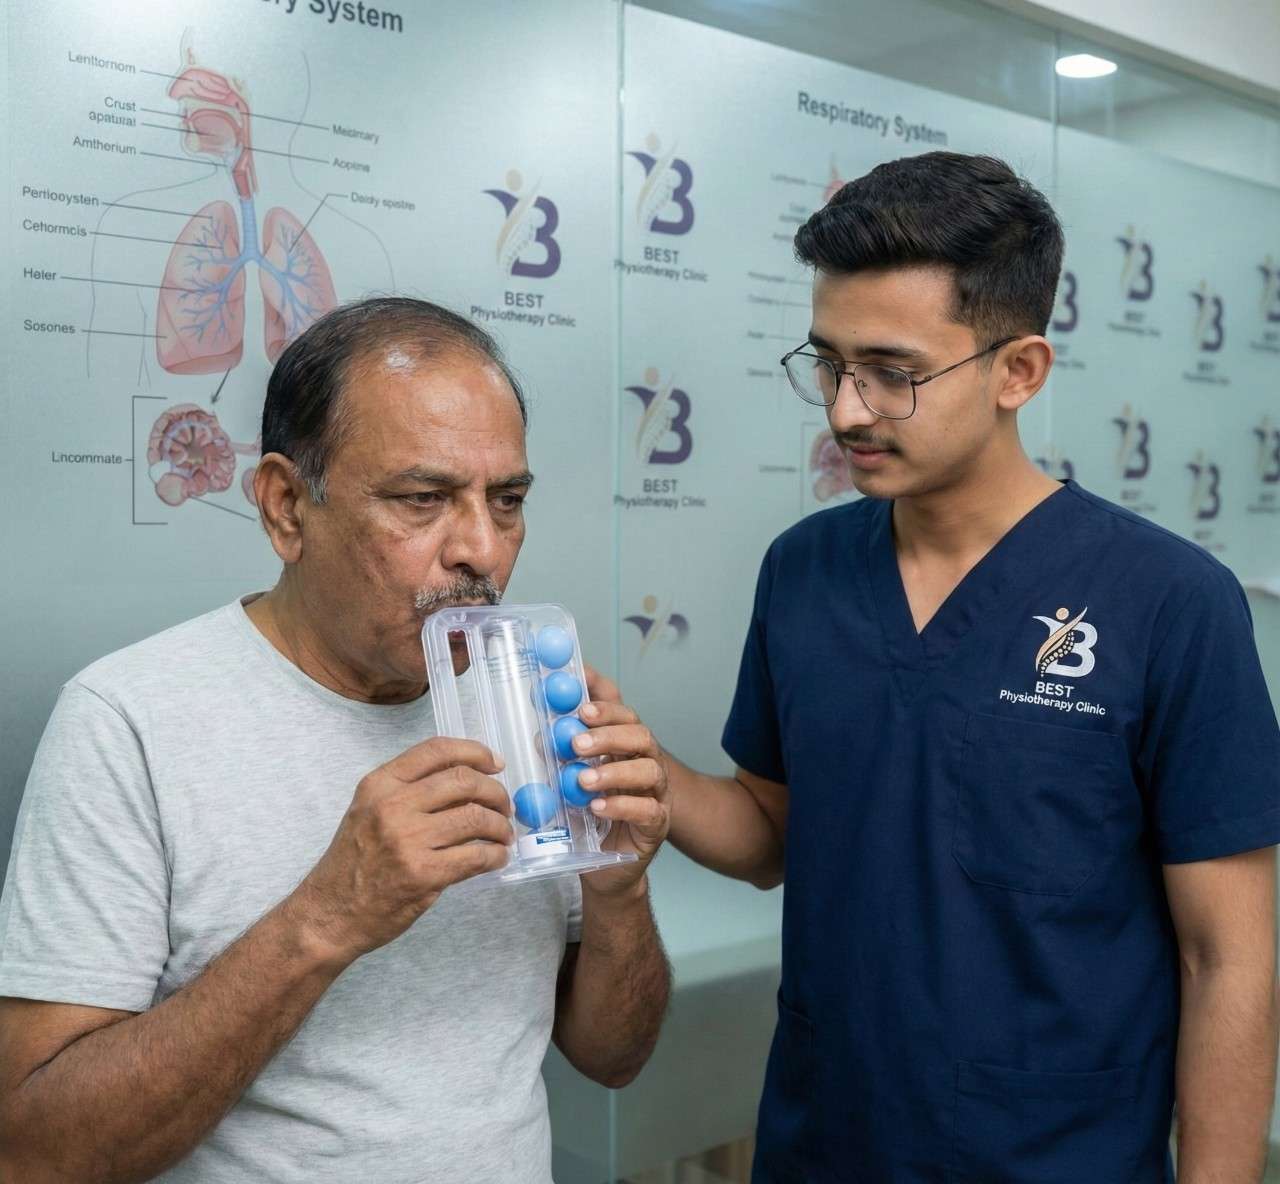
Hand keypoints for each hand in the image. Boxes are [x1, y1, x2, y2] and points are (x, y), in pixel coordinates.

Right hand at [293, 738, 511, 961]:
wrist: (331, 914)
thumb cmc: (354, 862)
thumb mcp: (370, 811)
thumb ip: (410, 791)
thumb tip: (469, 782)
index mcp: (380, 784)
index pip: (437, 751)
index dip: (475, 752)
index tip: (496, 763)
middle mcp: (393, 806)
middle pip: (464, 781)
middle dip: (496, 792)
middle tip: (505, 806)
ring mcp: (408, 841)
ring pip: (476, 818)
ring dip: (500, 826)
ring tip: (503, 835)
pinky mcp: (423, 875)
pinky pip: (476, 857)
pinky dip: (495, 856)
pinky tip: (496, 859)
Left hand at [575, 666, 670, 895]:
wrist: (605, 869)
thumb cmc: (590, 821)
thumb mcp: (571, 786)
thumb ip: (562, 762)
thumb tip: (541, 738)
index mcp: (627, 750)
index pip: (625, 718)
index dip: (607, 709)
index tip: (581, 710)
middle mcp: (647, 766)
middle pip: (641, 737)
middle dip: (608, 736)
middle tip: (577, 744)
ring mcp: (657, 794)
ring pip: (649, 771)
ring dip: (614, 772)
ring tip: (583, 780)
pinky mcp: (657, 824)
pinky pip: (647, 810)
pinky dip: (622, 806)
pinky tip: (598, 808)